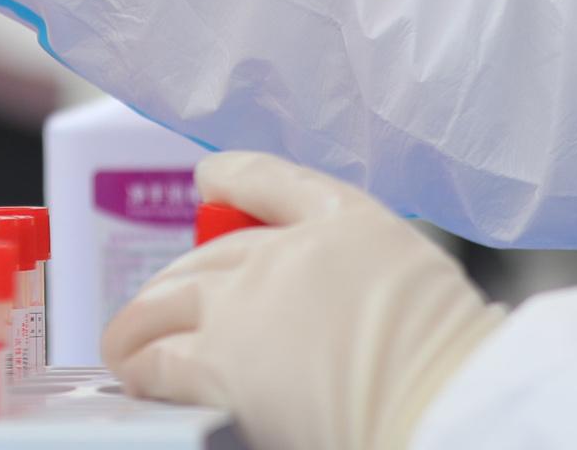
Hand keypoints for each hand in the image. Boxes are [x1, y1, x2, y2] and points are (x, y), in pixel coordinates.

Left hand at [105, 153, 501, 449]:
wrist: (445, 399)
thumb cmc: (450, 361)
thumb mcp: (421, 285)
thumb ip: (364, 278)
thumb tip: (333, 313)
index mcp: (347, 220)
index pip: (274, 181)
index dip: (234, 177)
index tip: (209, 179)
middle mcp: (288, 249)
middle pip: (209, 253)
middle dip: (178, 279)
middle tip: (161, 304)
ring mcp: (247, 300)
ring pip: (167, 301)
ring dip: (141, 324)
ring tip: (127, 345)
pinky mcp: (220, 356)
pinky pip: (159, 356)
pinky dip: (141, 366)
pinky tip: (135, 374)